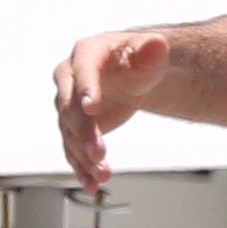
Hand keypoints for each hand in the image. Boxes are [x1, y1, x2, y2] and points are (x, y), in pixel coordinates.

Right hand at [53, 31, 170, 191]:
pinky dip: (82, 168)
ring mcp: (69, 105)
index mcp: (86, 54)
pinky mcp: (74, 127)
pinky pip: (73, 149)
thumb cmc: (140, 60)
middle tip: (98, 152)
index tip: (92, 107)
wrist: (133, 75)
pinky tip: (92, 183)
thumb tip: (157, 44)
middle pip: (69, 108)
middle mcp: (70, 79)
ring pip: (70, 134)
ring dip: (83, 156)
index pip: (82, 72)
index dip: (86, 89)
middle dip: (83, 131)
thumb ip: (152, 51)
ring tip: (101, 173)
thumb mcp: (150, 54)